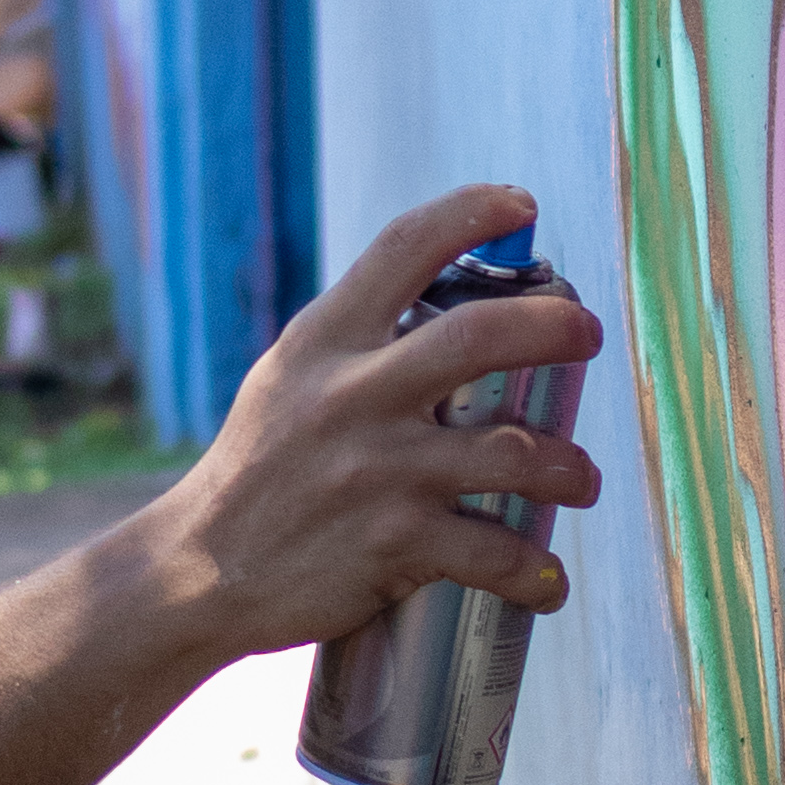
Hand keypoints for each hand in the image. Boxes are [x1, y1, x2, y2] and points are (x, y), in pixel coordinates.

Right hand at [162, 187, 606, 656]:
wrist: (197, 572)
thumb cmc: (257, 472)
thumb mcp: (288, 380)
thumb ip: (358, 344)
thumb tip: (454, 312)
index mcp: (325, 340)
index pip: (405, 246)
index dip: (472, 212)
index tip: (521, 204)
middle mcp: (352, 394)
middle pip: (481, 336)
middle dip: (556, 328)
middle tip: (587, 336)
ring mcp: (377, 470)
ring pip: (512, 454)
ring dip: (568, 469)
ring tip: (580, 479)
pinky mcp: (393, 544)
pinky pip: (494, 554)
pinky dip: (534, 571)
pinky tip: (547, 579)